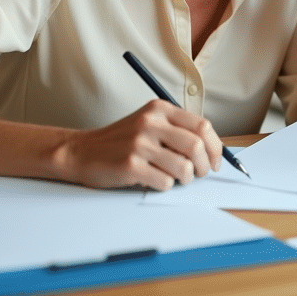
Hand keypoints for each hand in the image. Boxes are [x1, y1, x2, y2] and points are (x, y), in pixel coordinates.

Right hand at [57, 100, 223, 190]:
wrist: (81, 151)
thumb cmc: (121, 141)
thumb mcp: (149, 123)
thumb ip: (177, 130)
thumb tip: (212, 151)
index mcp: (159, 109)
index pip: (202, 126)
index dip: (215, 147)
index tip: (215, 161)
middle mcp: (150, 122)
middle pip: (196, 146)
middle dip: (204, 166)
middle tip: (199, 174)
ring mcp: (139, 144)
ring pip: (184, 167)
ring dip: (186, 179)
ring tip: (176, 178)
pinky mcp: (130, 165)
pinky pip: (165, 182)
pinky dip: (165, 186)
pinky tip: (154, 180)